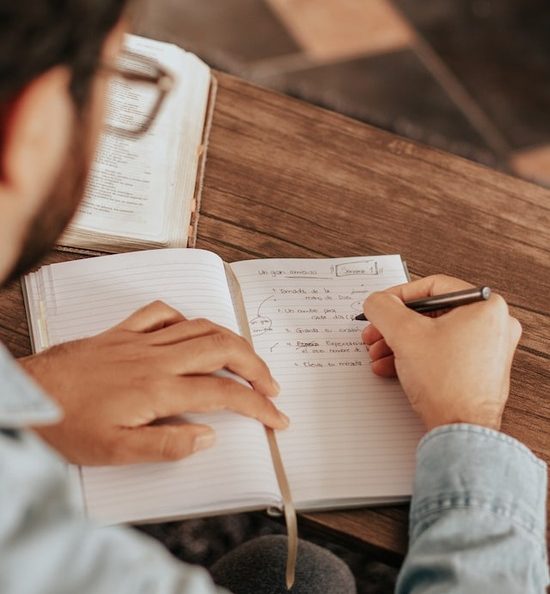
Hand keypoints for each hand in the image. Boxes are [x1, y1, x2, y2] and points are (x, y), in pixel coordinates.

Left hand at [20, 301, 287, 464]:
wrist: (29, 396)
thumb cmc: (68, 425)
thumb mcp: (117, 451)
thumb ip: (168, 444)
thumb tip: (208, 436)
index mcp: (159, 389)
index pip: (224, 393)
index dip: (258, 405)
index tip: (277, 416)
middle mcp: (156, 358)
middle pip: (222, 349)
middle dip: (256, 366)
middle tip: (272, 384)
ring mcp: (141, 340)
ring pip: (200, 327)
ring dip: (231, 341)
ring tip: (246, 358)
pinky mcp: (123, 332)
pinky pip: (162, 312)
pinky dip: (185, 319)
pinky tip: (190, 330)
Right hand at [361, 275, 521, 430]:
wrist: (460, 431)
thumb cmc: (447, 386)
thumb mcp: (404, 334)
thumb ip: (384, 308)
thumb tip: (376, 301)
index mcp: (485, 306)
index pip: (431, 287)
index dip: (398, 296)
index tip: (381, 306)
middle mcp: (493, 324)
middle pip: (430, 313)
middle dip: (395, 325)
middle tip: (376, 332)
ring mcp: (488, 349)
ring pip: (433, 334)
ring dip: (400, 342)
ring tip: (380, 352)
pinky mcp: (479, 369)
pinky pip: (441, 352)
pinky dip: (415, 356)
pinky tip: (392, 366)